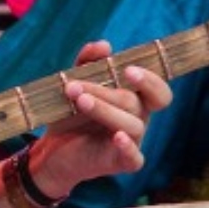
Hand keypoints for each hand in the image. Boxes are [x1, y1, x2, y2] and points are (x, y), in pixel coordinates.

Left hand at [26, 40, 173, 198]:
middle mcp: (137, 118)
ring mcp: (132, 141)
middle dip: (104, 92)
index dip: (150, 80)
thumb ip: (87, 62)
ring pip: (132, 124)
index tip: (128, 69)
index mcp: (133, 98)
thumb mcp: (74, 83)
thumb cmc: (70, 114)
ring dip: (104, 110)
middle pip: (134, 102)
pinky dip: (128, 147)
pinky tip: (117, 137)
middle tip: (77, 85)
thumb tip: (104, 45)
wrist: (51, 150)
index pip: (157, 90)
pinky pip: (134, 157)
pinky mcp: (122, 162)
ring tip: (78, 100)